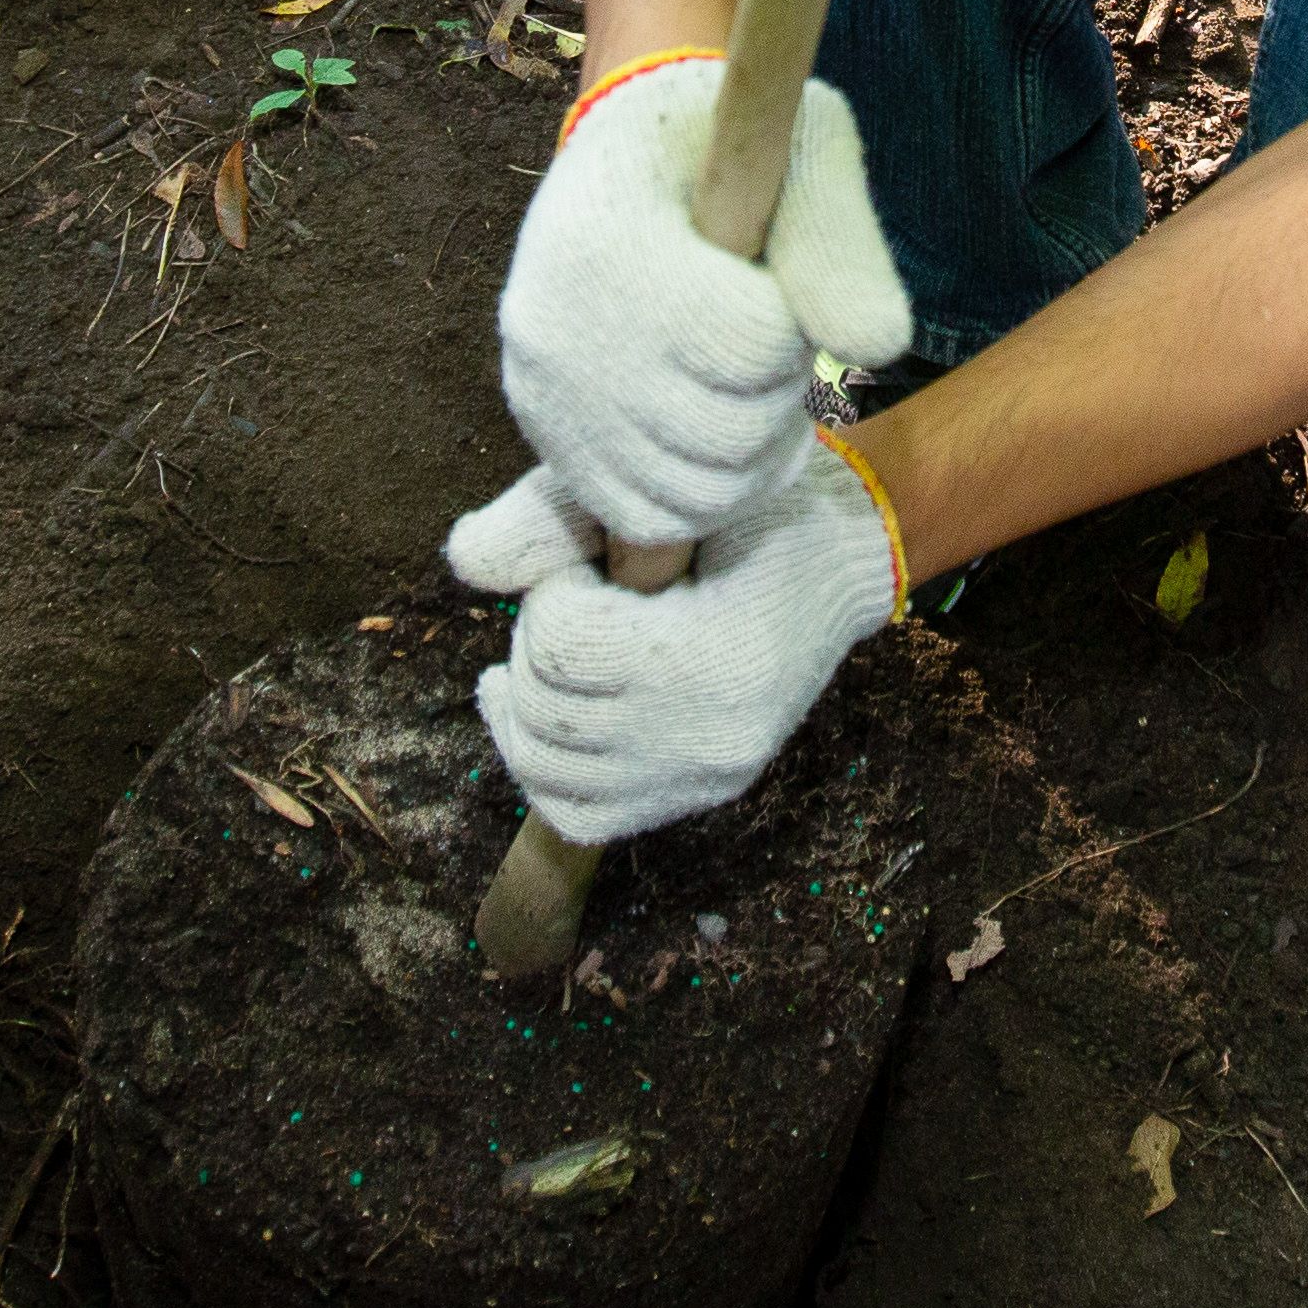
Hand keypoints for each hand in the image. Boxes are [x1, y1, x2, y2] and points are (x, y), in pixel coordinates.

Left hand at [444, 431, 900, 845]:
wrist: (842, 558)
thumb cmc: (756, 506)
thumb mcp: (668, 494)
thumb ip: (561, 516)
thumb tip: (465, 559)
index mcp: (714, 655)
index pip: (561, 644)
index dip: (554, 588)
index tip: (592, 563)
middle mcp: (709, 735)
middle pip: (544, 706)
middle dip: (538, 641)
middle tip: (583, 598)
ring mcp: (704, 775)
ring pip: (544, 766)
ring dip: (530, 698)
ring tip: (562, 649)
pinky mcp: (700, 792)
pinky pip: (577, 813)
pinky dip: (541, 765)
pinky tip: (535, 708)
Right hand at [497, 52, 911, 557]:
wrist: (631, 149)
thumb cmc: (728, 143)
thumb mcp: (802, 149)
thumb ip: (839, 242)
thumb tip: (881, 348)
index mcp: (610, 233)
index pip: (753, 343)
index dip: (794, 322)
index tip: (769, 276)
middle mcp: (556, 322)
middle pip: (727, 428)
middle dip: (777, 389)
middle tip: (765, 333)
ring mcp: (543, 388)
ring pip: (696, 489)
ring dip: (752, 449)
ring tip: (747, 378)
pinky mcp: (544, 433)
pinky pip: (646, 514)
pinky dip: (704, 494)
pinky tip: (718, 428)